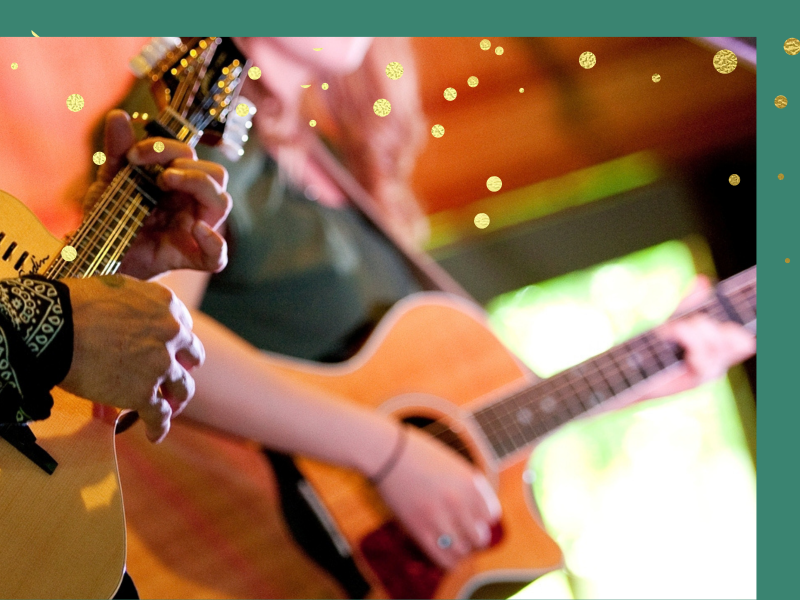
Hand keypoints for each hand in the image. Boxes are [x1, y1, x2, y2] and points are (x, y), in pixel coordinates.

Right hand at [59, 275, 204, 442]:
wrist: (53, 327)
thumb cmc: (74, 304)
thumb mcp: (118, 287)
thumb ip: (137, 304)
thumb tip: (132, 315)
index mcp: (165, 304)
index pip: (185, 326)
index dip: (175, 340)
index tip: (169, 349)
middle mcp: (171, 333)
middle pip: (192, 356)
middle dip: (182, 367)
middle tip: (171, 376)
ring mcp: (160, 364)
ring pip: (183, 388)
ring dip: (177, 398)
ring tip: (169, 407)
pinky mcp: (143, 392)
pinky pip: (160, 414)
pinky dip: (159, 426)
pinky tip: (154, 433)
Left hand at [83, 110, 231, 279]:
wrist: (97, 254)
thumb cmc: (110, 216)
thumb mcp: (110, 179)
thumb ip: (117, 150)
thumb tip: (118, 116)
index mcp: (178, 182)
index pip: (190, 156)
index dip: (166, 148)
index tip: (134, 154)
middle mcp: (192, 203)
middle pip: (216, 175)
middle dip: (190, 166)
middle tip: (159, 172)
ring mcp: (195, 229)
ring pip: (222, 203)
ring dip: (199, 185)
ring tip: (166, 182)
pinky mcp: (190, 258)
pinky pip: (217, 256)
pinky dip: (214, 243)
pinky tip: (196, 230)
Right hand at [373, 426, 501, 569]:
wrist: (388, 452)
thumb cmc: (420, 456)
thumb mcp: (454, 465)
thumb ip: (469, 488)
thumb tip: (482, 515)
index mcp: (470, 482)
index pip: (491, 516)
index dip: (483, 519)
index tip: (474, 519)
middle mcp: (459, 501)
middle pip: (480, 537)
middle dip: (475, 538)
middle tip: (465, 534)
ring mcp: (439, 516)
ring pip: (463, 550)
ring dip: (461, 549)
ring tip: (454, 543)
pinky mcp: (419, 529)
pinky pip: (443, 558)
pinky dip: (448, 560)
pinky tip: (445, 554)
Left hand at [653, 276, 755, 396]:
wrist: (633, 370)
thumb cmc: (655, 348)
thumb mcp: (675, 319)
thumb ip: (692, 303)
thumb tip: (704, 279)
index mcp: (722, 346)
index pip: (747, 336)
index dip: (753, 320)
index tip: (759, 302)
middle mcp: (722, 360)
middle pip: (740, 338)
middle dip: (710, 323)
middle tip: (685, 323)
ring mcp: (712, 372)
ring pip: (718, 342)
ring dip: (691, 329)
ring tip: (670, 330)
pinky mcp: (697, 380)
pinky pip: (703, 357)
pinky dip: (686, 340)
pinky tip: (668, 336)